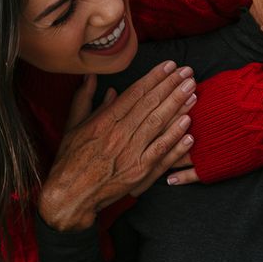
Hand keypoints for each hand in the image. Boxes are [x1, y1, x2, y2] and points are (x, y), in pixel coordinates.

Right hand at [38, 62, 194, 229]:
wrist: (70, 195)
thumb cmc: (70, 161)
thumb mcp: (72, 126)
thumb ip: (84, 99)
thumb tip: (92, 77)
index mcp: (104, 121)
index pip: (135, 93)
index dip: (154, 78)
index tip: (169, 66)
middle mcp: (119, 134)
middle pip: (150, 105)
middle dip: (171, 86)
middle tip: (188, 72)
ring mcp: (130, 153)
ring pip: (158, 124)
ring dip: (178, 106)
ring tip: (192, 91)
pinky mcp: (139, 172)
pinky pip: (161, 152)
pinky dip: (175, 138)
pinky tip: (189, 126)